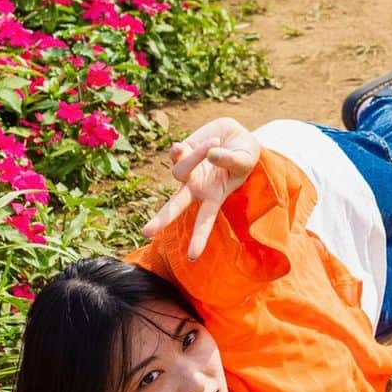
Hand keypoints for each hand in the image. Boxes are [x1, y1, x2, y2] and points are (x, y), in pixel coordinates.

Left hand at [142, 117, 260, 260]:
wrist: (234, 134)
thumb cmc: (243, 154)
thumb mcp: (245, 159)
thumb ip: (231, 160)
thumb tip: (210, 155)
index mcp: (214, 196)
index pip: (204, 221)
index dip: (199, 238)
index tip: (193, 257)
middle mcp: (196, 187)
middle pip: (175, 206)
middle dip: (162, 219)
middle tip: (146, 232)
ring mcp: (187, 170)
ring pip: (179, 171)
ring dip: (196, 156)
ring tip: (215, 142)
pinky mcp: (182, 150)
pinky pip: (176, 153)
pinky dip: (182, 149)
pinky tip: (191, 144)